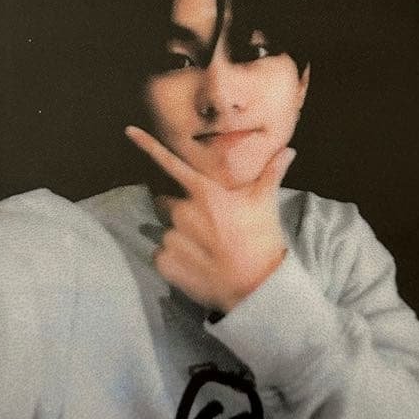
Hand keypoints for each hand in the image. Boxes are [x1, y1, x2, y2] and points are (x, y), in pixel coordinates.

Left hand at [125, 126, 295, 312]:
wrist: (255, 286)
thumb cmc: (261, 239)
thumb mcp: (266, 203)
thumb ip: (272, 173)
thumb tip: (288, 150)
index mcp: (204, 193)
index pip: (171, 164)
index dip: (148, 146)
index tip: (129, 131)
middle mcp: (182, 211)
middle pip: (166, 203)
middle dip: (179, 210)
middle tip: (204, 227)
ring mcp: (171, 238)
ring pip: (166, 231)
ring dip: (178, 237)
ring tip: (204, 251)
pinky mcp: (164, 262)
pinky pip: (160, 255)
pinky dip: (173, 259)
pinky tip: (195, 266)